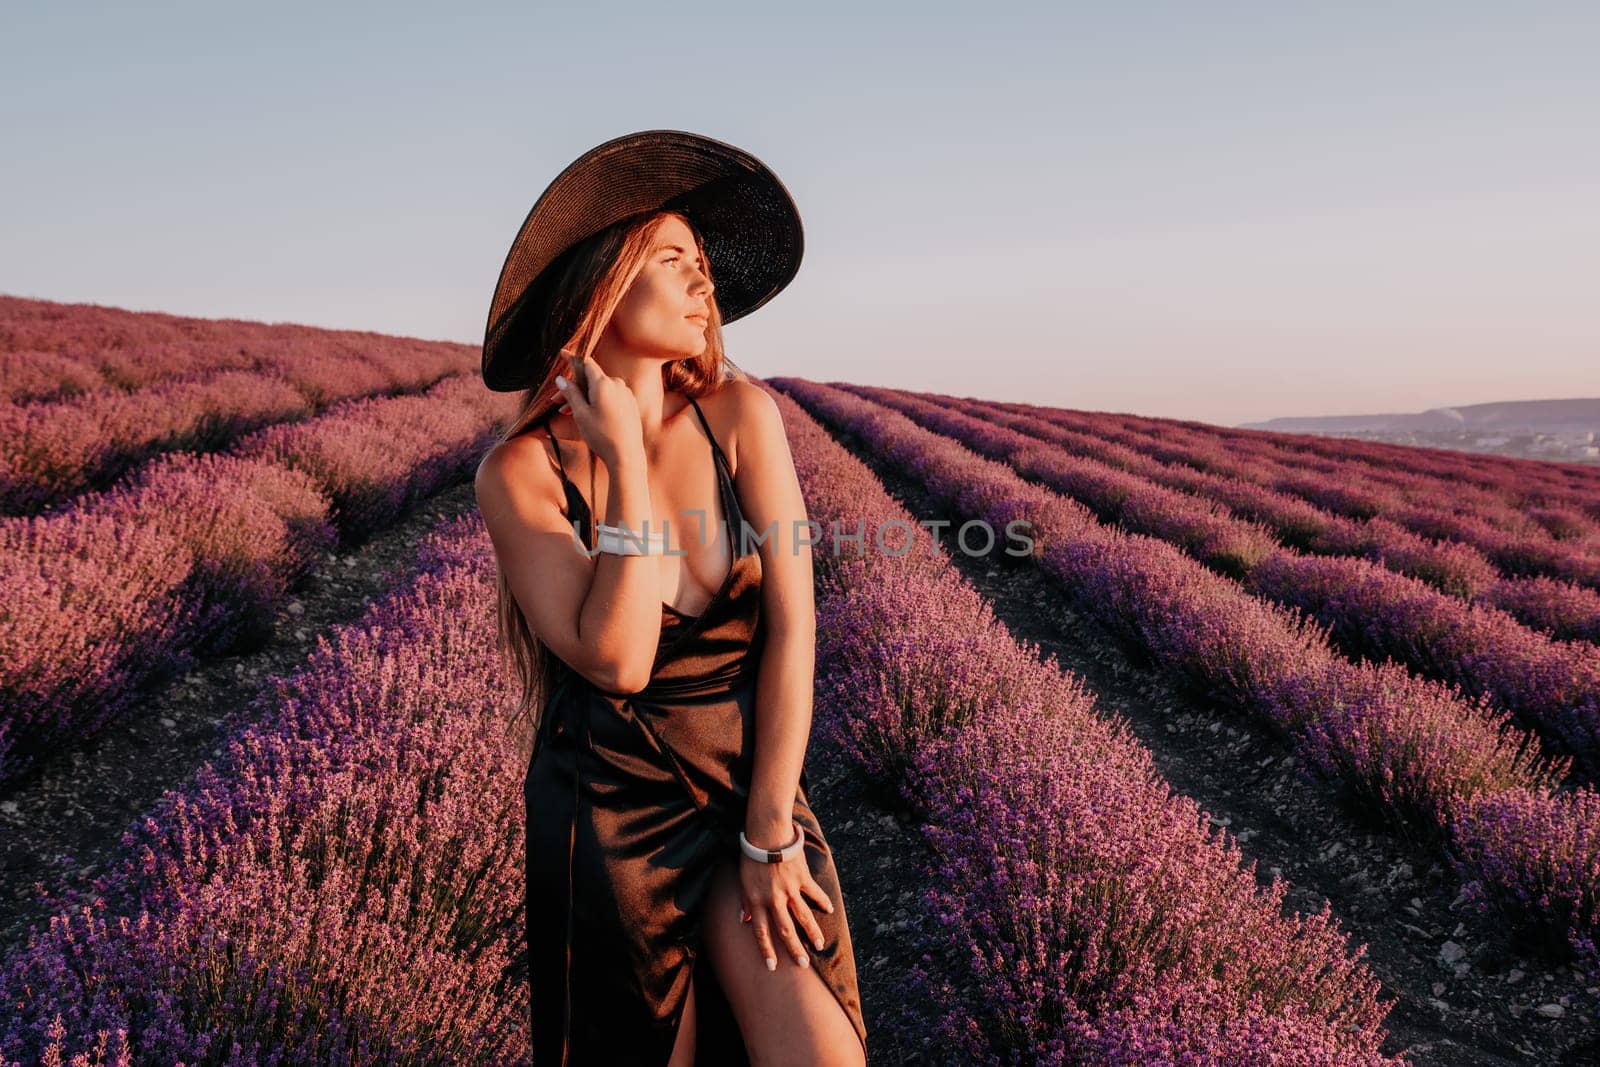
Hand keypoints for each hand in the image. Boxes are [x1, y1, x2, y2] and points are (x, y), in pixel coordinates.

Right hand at [554, 349, 643, 467]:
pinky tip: (587, 414)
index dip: (573, 359)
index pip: (586, 363)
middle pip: (591, 379)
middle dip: (573, 388)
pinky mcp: (630, 404)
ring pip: (599, 389)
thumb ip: (571, 393)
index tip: (562, 353)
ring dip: (583, 397)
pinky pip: (610, 396)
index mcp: (604, 383)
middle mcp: (617, 384)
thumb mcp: (581, 414)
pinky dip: (596, 401)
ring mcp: (626, 394)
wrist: (627, 455)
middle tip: (556, 401)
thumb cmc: (602, 435)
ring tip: (568, 412)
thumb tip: (561, 378)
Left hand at [738, 822, 835, 971]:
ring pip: (803, 916)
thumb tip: (744, 920)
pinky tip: (828, 910)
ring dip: (812, 932)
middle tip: (802, 965)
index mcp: (756, 900)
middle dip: (793, 949)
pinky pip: (814, 893)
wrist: (766, 834)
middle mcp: (774, 899)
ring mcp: (790, 889)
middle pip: (785, 929)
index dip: (766, 950)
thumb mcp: (742, 880)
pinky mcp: (802, 878)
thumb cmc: (751, 856)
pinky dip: (822, 901)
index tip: (772, 967)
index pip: (761, 931)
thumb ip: (744, 901)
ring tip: (819, 945)